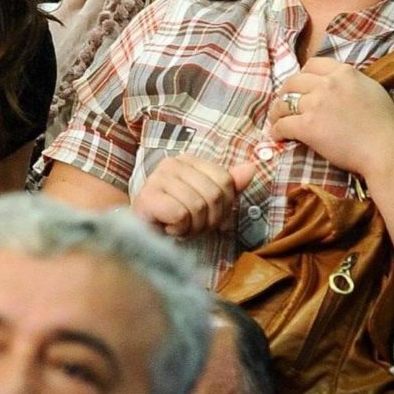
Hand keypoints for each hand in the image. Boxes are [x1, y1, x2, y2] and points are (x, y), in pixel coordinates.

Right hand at [135, 154, 256, 238]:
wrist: (141, 233)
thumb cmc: (175, 217)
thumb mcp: (207, 201)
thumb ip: (229, 185)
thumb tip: (251, 168)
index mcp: (189, 160)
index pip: (225, 180)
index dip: (225, 205)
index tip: (210, 217)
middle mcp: (172, 164)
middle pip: (214, 194)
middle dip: (209, 220)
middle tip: (194, 225)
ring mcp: (157, 178)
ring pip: (197, 206)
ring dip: (193, 227)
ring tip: (180, 227)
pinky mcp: (147, 197)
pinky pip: (180, 215)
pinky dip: (179, 229)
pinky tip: (169, 228)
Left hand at [268, 58, 393, 176]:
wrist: (384, 150)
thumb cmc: (383, 125)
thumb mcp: (372, 89)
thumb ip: (352, 81)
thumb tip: (339, 80)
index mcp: (344, 73)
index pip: (312, 64)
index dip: (302, 75)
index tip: (300, 85)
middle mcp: (328, 84)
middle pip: (293, 82)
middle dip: (285, 93)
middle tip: (284, 104)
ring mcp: (316, 104)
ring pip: (284, 103)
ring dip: (278, 112)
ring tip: (278, 120)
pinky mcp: (307, 126)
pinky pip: (282, 125)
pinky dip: (277, 131)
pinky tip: (279, 136)